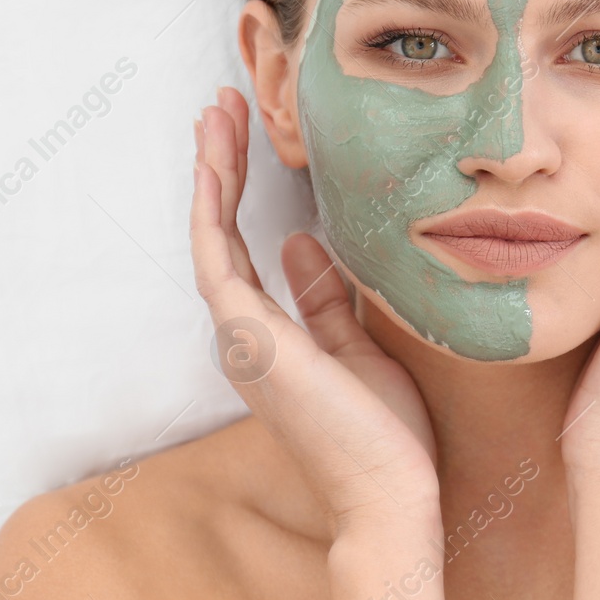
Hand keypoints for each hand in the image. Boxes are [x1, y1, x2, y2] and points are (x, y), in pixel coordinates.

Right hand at [191, 87, 440, 531]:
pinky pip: (218, 257)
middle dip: (218, 164)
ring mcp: (240, 337)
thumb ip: (325, 299)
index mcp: (268, 337)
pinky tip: (217, 160)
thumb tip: (303, 244)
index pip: (242, 247)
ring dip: (211, 170)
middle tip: (220, 105)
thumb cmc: (384, 435)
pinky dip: (212, 206)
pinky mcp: (249, 338)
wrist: (390, 494)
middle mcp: (244, 334)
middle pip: (217, 232)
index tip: (245, 134)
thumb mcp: (360, 348)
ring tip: (215, 112)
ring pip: (210, 236)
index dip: (237, 188)